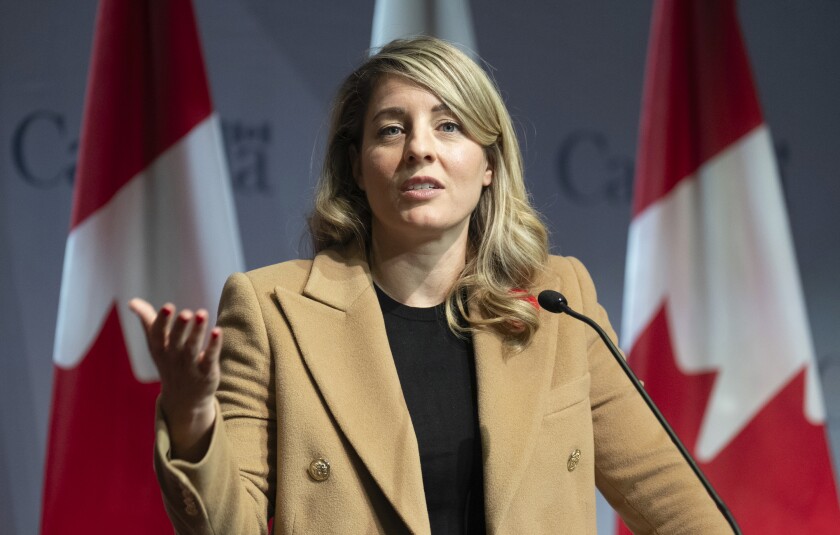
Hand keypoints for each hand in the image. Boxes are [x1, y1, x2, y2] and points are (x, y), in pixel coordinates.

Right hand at [129, 298, 220, 460]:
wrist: (184, 398)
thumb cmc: (170, 362)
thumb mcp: (156, 344)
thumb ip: (148, 321)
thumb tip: (132, 302)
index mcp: (160, 349)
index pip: (158, 334)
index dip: (162, 320)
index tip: (168, 306)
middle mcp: (173, 358)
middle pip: (176, 341)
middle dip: (180, 327)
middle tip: (186, 312)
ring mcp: (190, 367)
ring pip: (192, 348)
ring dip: (197, 332)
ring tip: (202, 313)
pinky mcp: (206, 373)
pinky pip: (209, 358)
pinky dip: (213, 346)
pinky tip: (217, 331)